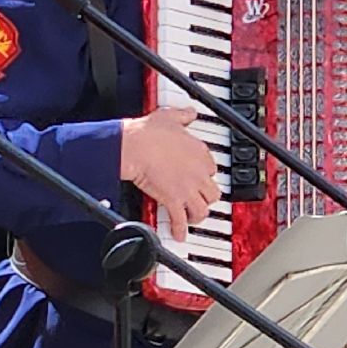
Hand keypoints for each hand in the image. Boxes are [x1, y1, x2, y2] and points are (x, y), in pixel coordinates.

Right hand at [120, 107, 219, 240]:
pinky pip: (181, 221)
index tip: (199, 177)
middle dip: (206, 197)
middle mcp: (198, 172)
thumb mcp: (169, 116)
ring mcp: (187, 188)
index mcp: (200, 152)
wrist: (134, 146)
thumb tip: (190, 113)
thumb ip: (183, 115)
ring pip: (203, 209)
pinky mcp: (173, 200)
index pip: (212, 168)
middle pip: (213, 192)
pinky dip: (180, 230)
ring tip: (192, 219)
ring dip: (198, 215)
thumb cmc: (147, 132)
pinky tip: (178, 234)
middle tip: (198, 199)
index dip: (204, 174)